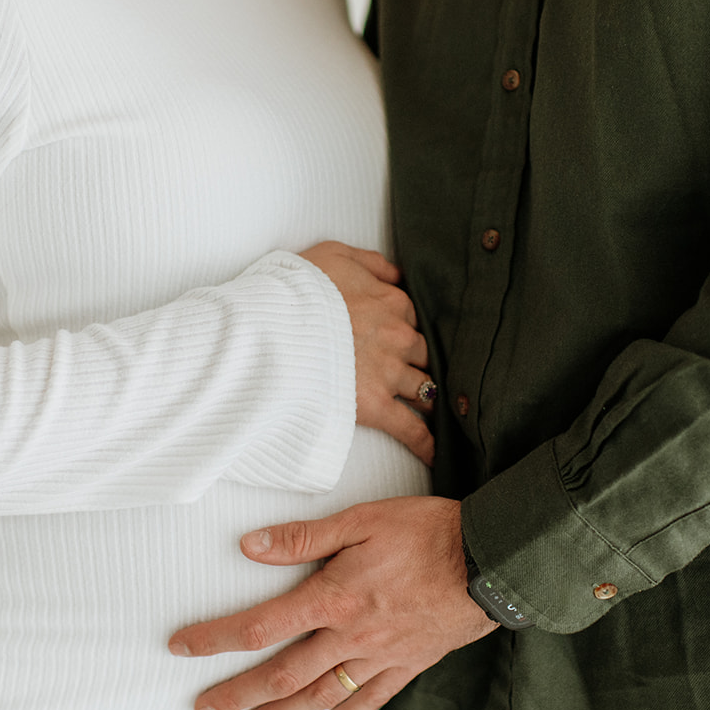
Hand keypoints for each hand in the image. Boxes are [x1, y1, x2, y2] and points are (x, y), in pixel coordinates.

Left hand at [168, 497, 497, 709]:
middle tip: (203, 708)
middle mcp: (350, 636)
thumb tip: (251, 546)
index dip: (215, 638)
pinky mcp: (409, 664)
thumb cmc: (428, 531)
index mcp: (333, 598)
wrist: (492, 561)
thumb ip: (304, 538)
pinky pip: (370, 699)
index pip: (259, 625)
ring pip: (320, 695)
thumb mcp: (362, 520)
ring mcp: (380, 656)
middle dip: (236, 693)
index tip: (181, 646)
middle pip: (281, 674)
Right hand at [299, 242, 434, 464]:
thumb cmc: (296, 290)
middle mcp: (399, 337)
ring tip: (434, 410)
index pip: (411, 317)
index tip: (399, 338)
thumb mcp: (333, 255)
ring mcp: (389, 373)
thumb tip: (397, 273)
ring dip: (429, 398)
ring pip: (424, 388)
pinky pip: (410, 428)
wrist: (275, 328)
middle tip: (413, 372)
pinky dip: (425, 442)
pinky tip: (435, 454)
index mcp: (391, 301)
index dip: (404, 327)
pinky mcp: (376, 405)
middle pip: (421, 353)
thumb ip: (371, 263)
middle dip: (417, 361)